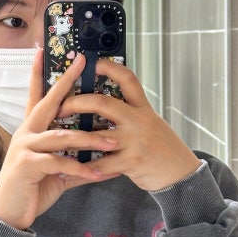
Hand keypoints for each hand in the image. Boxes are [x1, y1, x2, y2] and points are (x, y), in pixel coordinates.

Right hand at [0, 51, 116, 230]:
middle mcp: (27, 133)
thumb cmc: (31, 189)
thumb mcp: (58, 174)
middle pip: (49, 102)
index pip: (38, 96)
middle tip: (82, 64)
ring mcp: (25, 147)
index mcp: (33, 130)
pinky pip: (59, 162)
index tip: (45, 51)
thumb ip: (78, 165)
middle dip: (67, 82)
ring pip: (62, 136)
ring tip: (112, 142)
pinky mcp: (27, 165)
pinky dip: (80, 168)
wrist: (8, 215)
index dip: (41, 73)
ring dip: (90, 139)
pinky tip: (97, 173)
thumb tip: (105, 165)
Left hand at [57, 58, 200, 191]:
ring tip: (56, 138)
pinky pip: (101, 164)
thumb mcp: (151, 123)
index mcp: (142, 108)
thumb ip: (131, 113)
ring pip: (97, 135)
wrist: (181, 173)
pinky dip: (83, 167)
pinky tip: (69, 168)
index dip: (110, 67)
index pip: (127, 79)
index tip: (93, 62)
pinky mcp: (131, 161)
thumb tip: (105, 105)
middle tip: (61, 105)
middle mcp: (138, 120)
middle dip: (77, 102)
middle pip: (103, 103)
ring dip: (74, 138)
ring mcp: (134, 141)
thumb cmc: (162, 148)